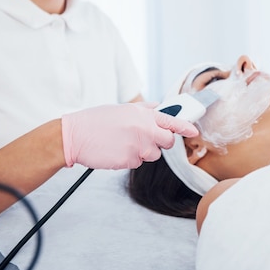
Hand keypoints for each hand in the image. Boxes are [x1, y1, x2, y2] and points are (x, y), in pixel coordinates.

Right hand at [61, 103, 198, 168]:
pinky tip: (116, 151)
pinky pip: (137, 163)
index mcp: (143, 114)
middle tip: (144, 138)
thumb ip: (145, 109)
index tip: (194, 131)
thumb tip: (160, 106)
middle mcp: (144, 129)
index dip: (185, 127)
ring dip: (143, 152)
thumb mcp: (123, 108)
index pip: (171, 121)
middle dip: (160, 142)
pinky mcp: (129, 160)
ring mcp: (138, 146)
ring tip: (123, 143)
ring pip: (153, 155)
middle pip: (167, 142)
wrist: (75, 135)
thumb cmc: (96, 121)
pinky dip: (129, 159)